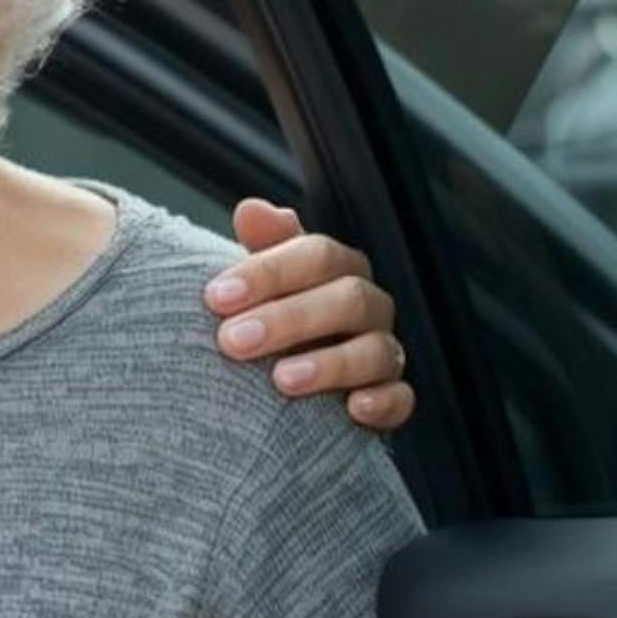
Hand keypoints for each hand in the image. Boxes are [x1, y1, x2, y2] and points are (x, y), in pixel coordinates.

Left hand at [208, 199, 412, 431]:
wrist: (281, 381)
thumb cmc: (270, 319)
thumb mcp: (260, 283)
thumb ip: (262, 246)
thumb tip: (251, 209)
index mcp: (336, 270)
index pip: (317, 255)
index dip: (269, 272)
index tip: (216, 296)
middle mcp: (366, 307)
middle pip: (348, 299)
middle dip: (289, 319)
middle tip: (232, 340)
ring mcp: (382, 352)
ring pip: (375, 351)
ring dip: (330, 364)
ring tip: (281, 380)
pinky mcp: (390, 399)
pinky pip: (400, 399)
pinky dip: (382, 403)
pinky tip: (354, 408)